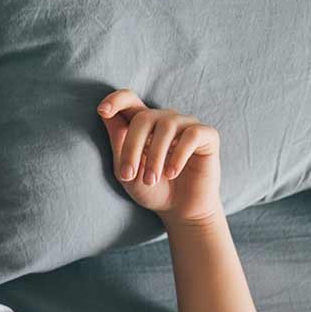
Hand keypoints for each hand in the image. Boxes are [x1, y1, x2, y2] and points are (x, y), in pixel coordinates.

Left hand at [97, 89, 222, 223]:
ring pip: (167, 125)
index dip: (116, 99)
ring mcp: (187, 125)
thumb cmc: (153, 190)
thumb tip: (105, 114)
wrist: (181, 211)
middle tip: (128, 175)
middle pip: (144, 117)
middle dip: (132, 146)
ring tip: (151, 180)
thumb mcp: (127, 172)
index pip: (129, 99)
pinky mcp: (207, 136)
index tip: (103, 111)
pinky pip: (191, 135)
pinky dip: (178, 155)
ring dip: (155, 156)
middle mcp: (165, 119)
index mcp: (144, 125)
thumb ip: (118, 144)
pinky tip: (171, 173)